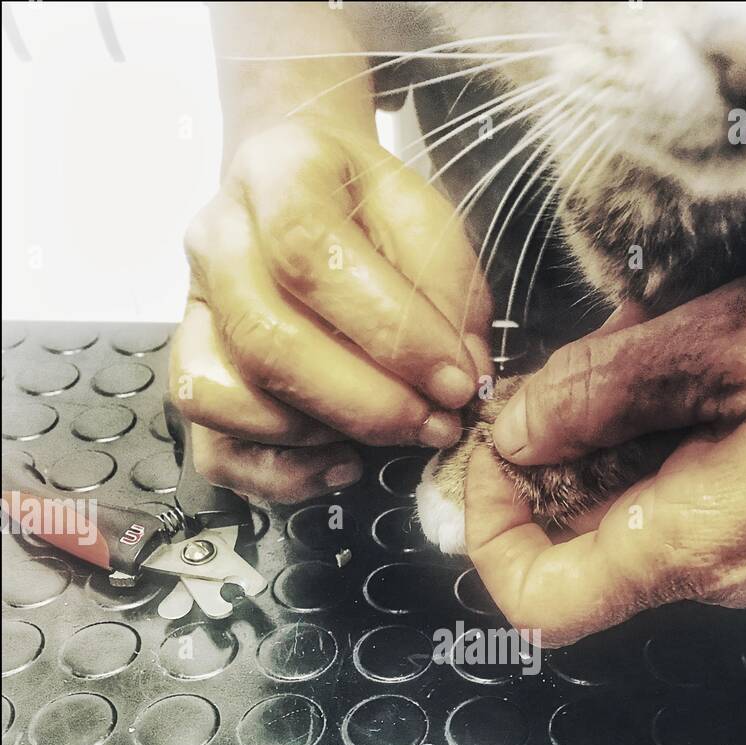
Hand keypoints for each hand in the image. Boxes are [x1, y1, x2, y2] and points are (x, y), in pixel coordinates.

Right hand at [170, 114, 491, 500]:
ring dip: (320, 436)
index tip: (455, 380)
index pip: (310, 257)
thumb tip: (461, 377)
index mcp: (274, 177)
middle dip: (366, 404)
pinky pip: (215, 449)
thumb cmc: (367, 210)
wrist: (300, 188)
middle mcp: (215, 242)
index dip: (389, 333)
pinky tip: (341, 463)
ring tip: (388, 435)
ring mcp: (193, 314)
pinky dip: (282, 473)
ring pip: (228, 399)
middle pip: (267, 342)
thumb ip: (449, 292)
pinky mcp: (190, 375)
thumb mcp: (426, 219)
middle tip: (434, 425)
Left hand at [467, 251, 745, 645]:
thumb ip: (605, 390)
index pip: (536, 601)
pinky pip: (694, 492)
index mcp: (692, 543)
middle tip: (586, 356)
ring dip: (619, 422)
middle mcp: (718, 571)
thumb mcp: (738, 342)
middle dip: (557, 445)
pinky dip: (674, 426)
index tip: (492, 451)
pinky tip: (709, 359)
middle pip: (577, 543)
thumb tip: (517, 426)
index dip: (488, 529)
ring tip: (658, 338)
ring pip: (635, 507)